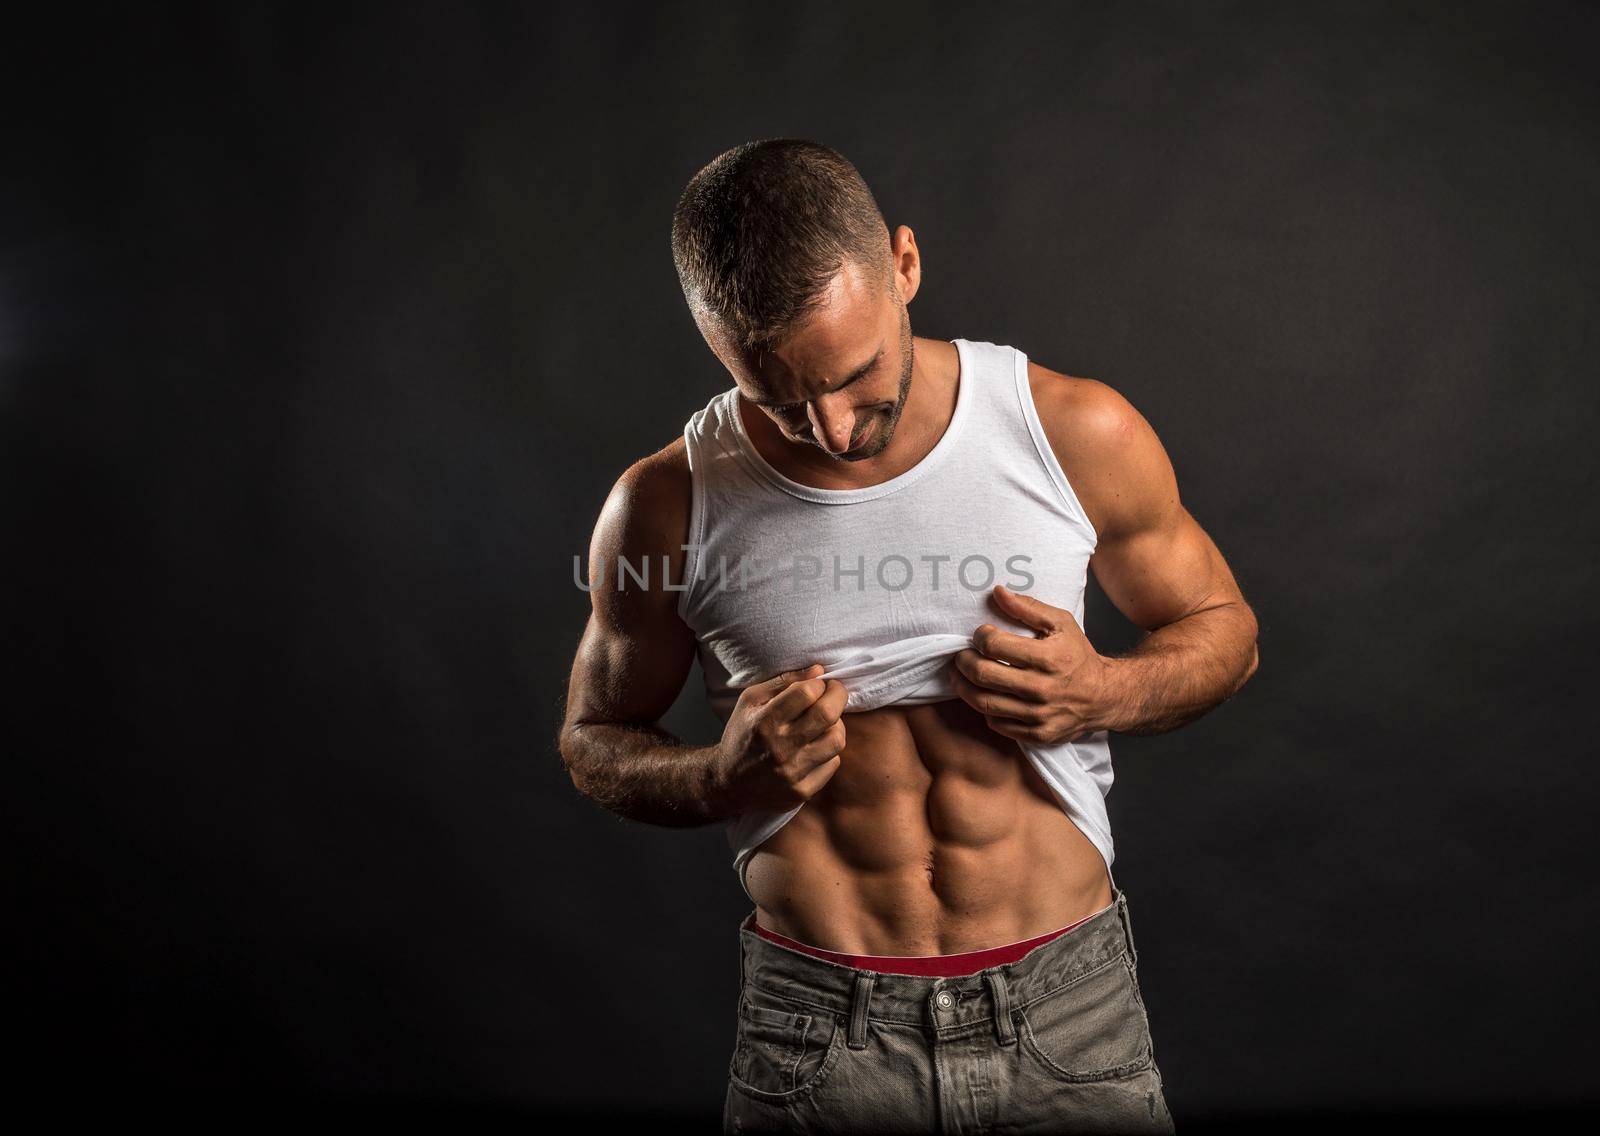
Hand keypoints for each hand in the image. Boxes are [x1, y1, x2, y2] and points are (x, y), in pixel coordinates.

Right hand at [711, 664, 847, 812]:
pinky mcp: (801, 791)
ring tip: (826, 723)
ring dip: (836, 725)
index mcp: (764, 720)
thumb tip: (819, 671)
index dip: (819, 683)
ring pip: (836, 740)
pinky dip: (828, 752)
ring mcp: (792, 772)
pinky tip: (815, 747)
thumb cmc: (743, 735)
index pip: (807, 692)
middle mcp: (779, 747)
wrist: (728, 783)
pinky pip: (832, 764)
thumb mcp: (751, 701)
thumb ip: (784, 682)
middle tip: (835, 693)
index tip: (819, 684)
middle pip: (827, 714)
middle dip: (838, 696)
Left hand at [951, 584, 1115, 744]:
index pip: (995, 645)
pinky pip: (997, 723)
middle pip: (984, 675)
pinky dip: (984, 709)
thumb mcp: (1061, 623)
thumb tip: (998, 593)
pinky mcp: (1037, 734)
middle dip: (964, 661)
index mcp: (1048, 657)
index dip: (980, 636)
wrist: (1104, 696)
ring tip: (959, 675)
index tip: (980, 634)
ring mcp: (1039, 714)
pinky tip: (983, 695)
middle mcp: (1042, 688)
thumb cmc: (1078, 655)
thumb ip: (1028, 608)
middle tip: (961, 655)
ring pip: (984, 703)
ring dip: (963, 686)